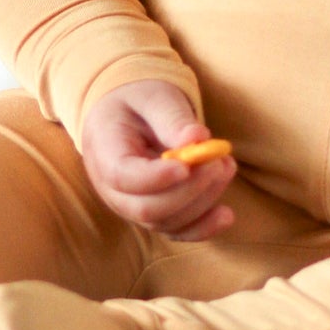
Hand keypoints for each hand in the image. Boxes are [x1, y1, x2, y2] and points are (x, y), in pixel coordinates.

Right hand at [80, 81, 236, 241]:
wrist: (128, 117)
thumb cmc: (138, 103)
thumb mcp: (153, 97)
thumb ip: (172, 117)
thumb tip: (197, 139)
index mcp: (104, 152)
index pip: (122, 177)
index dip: (155, 178)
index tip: (187, 166)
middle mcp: (112, 189)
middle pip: (147, 208)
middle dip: (188, 191)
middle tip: (217, 163)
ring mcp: (132, 208)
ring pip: (167, 221)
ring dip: (203, 200)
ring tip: (225, 166)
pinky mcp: (155, 216)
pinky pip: (177, 232)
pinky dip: (203, 228)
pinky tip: (226, 215)